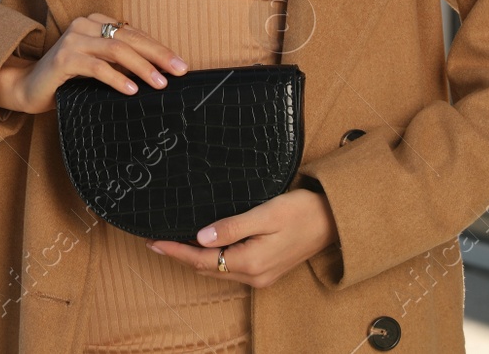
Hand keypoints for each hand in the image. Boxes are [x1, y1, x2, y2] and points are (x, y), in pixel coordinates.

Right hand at [0, 13, 188, 113]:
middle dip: (158, 55)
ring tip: (160, 83)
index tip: (180, 65)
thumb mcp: (99, 67)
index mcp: (96, 23)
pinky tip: (132, 90)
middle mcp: (84, 25)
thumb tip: (160, 73)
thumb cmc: (68, 80)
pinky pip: (97, 67)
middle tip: (179, 71)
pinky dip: (117, 78)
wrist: (28, 89)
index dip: (159, 48)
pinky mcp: (63, 59)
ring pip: (116, 49)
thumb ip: (121, 62)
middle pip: (130, 38)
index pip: (135, 33)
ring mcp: (73, 40)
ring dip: (142, 67)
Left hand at [145, 189, 337, 287]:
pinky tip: (205, 248)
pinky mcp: (267, 270)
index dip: (176, 251)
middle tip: (157, 242)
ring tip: (174, 245)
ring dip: (195, 259)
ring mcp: (261, 276)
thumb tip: (201, 237)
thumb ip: (232, 226)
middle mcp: (254, 275)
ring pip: (218, 270)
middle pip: (207, 268)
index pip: (203, 259)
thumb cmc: (301, 212)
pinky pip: (231, 268)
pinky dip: (213, 260)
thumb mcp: (265, 214)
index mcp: (250, 262)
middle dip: (181, 256)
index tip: (154, 242)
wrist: (333, 220)